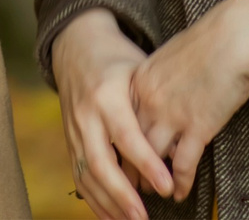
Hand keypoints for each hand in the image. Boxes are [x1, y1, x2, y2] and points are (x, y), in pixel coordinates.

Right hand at [54, 10, 175, 219]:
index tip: (167, 186)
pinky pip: (78, 176)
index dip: (146, 164)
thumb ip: (153, 106)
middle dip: (122, 194)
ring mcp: (73, 130)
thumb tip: (179, 145)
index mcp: (106, 96)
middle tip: (144, 217)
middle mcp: (85, 116)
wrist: (75, 46)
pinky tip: (111, 218)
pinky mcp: (69, 141)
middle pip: (100, 162)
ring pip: (86, 175)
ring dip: (108, 203)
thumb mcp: (138, 71)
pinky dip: (93, 201)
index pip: (126, 136)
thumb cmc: (117, 60)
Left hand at [127, 0, 248, 201]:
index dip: (118, 143)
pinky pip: (182, 164)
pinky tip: (179, 192)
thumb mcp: (169, 58)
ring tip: (152, 194)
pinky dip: (180, 182)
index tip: (116, 157)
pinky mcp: (198, 126)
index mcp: (139, 80)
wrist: (233, 38)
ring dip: (151, 180)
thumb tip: (157, 101)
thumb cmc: (208, 43)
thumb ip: (156, 82)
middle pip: (129, 143)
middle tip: (128, 185)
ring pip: (151, 158)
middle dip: (127, 167)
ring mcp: (171, 114)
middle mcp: (149, 99)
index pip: (120, 120)